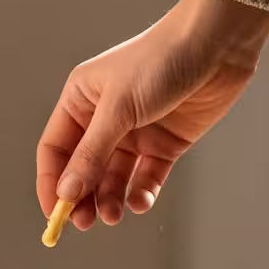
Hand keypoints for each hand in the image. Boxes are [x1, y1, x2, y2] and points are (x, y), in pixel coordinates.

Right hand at [37, 0, 268, 230]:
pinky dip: (142, 192)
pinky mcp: (166, 144)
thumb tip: (66, 192)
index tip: (53, 213)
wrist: (216, 45)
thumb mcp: (119, 108)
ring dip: (110, 198)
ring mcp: (136, 133)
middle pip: (83, 169)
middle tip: (84, 223)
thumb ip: (92, 153)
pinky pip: (147, 177)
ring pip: (114, 177)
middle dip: (82, 197)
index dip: (51, 182)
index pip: (56, 149)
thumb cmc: (160, 61)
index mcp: (81, 100)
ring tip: (113, 214)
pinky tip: (140, 200)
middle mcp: (104, 118)